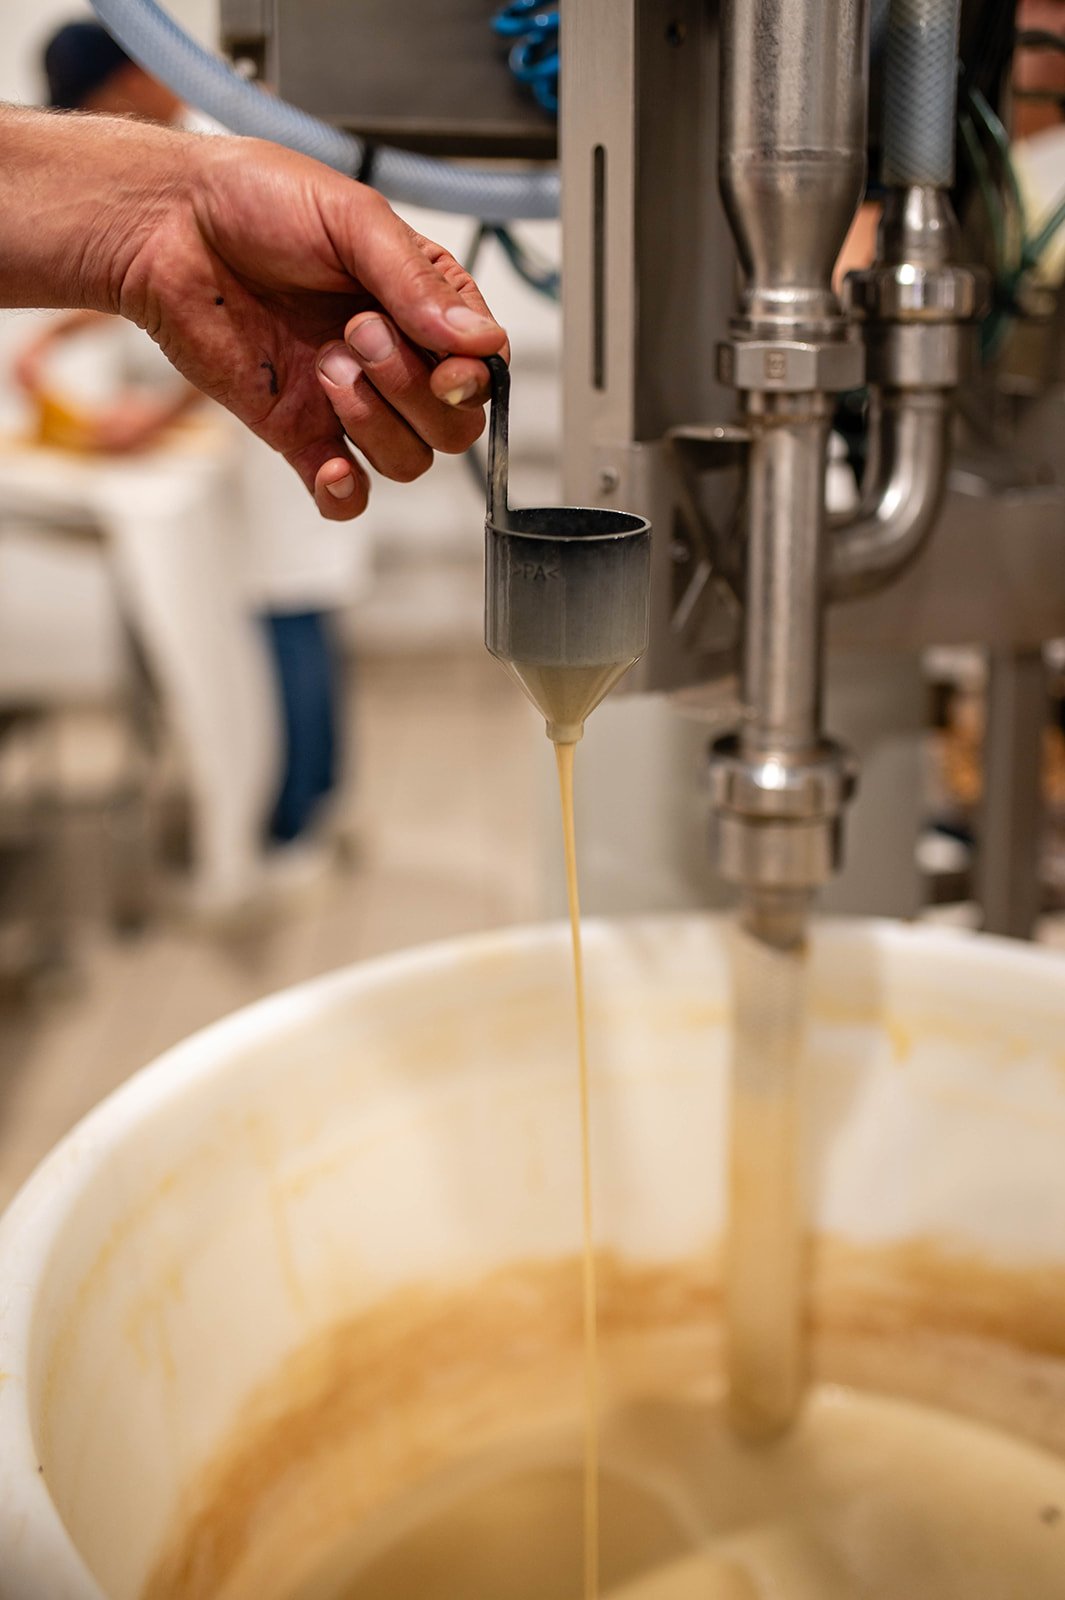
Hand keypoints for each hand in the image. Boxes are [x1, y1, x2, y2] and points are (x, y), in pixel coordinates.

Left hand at [0, 110, 507, 518]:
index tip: (446, 362)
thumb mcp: (353, 219)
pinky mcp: (298, 432)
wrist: (165, 226)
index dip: (470, 378)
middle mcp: (391, 357)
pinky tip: (332, 464)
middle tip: (356, 333)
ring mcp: (347, 401)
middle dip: (413, 390)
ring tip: (323, 364)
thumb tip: (482, 342)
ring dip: (375, 425)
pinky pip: (346, 494)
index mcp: (419, 302)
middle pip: (453, 426)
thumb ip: (419, 284)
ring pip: (408, 461)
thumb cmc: (255, 200)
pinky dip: (346, 492)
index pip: (481, 367)